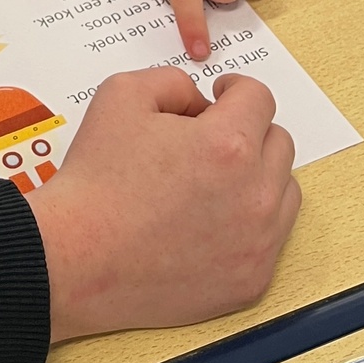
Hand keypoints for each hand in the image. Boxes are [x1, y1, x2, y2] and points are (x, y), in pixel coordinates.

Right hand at [28, 69, 300, 339]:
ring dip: (258, 177)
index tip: (221, 96)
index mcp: (228, 144)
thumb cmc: (96, 179)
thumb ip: (173, 81)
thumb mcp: (121, 95)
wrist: (78, 257)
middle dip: (248, 131)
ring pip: (285, 192)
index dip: (235, 89)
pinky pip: (271, 240)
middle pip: (278, 143)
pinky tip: (210, 220)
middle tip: (211, 138)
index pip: (260, 99)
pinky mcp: (251, 282)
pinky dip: (249, 224)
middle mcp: (256, 194)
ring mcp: (258, 244)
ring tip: (214, 181)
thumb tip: (200, 100)